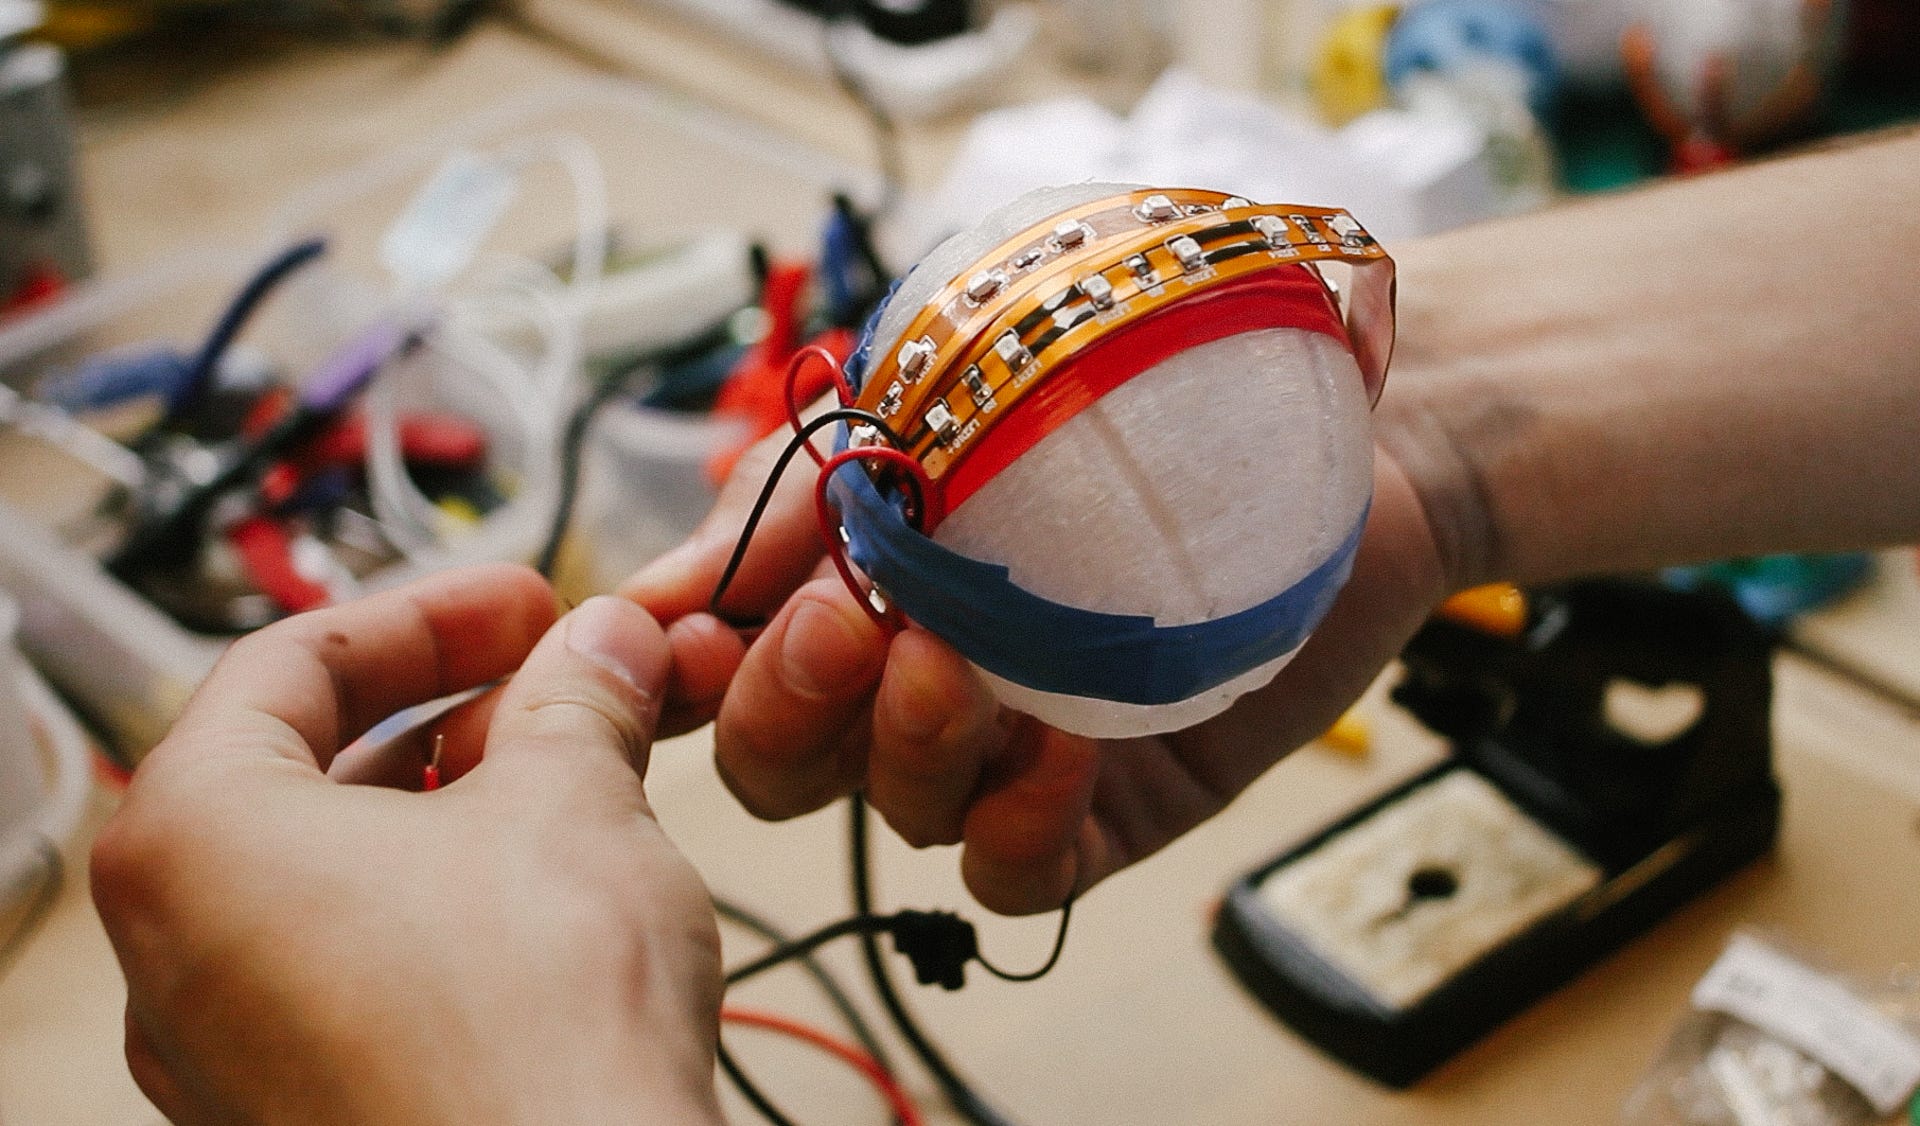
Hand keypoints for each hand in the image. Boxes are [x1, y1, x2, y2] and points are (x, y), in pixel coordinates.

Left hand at [91, 565, 723, 1125]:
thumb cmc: (530, 1032)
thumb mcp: (572, 800)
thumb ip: (576, 698)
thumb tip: (600, 647)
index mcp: (191, 842)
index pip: (290, 663)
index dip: (432, 614)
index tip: (524, 602)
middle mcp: (177, 955)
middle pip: (310, 770)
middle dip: (454, 712)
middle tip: (562, 683)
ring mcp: (232, 1053)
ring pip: (341, 877)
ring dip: (461, 807)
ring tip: (577, 783)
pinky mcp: (304, 1116)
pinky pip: (363, 970)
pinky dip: (449, 907)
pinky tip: (554, 898)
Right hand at [622, 418, 1455, 915]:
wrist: (1330, 413)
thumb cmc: (1125, 383)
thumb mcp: (929, 412)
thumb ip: (793, 508)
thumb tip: (634, 608)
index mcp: (854, 584)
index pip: (717, 674)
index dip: (684, 676)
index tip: (688, 640)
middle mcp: (916, 681)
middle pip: (783, 767)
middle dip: (787, 708)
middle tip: (843, 627)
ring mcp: (1012, 751)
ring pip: (901, 816)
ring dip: (907, 750)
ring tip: (957, 664)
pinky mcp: (1112, 806)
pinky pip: (1022, 876)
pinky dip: (1020, 827)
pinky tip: (1063, 749)